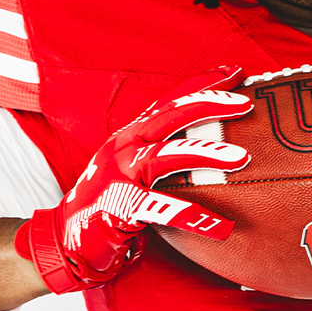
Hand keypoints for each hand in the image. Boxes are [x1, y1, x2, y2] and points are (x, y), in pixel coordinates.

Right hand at [18, 67, 252, 292]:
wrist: (66, 239)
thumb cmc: (110, 203)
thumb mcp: (134, 168)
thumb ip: (162, 152)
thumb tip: (207, 143)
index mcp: (131, 135)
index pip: (170, 100)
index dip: (203, 83)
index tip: (236, 72)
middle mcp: (125, 146)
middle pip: (171, 115)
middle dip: (209, 104)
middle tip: (245, 103)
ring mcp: (120, 175)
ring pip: (166, 155)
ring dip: (206, 153)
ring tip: (242, 157)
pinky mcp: (120, 207)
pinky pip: (161, 209)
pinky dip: (193, 217)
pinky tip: (222, 227)